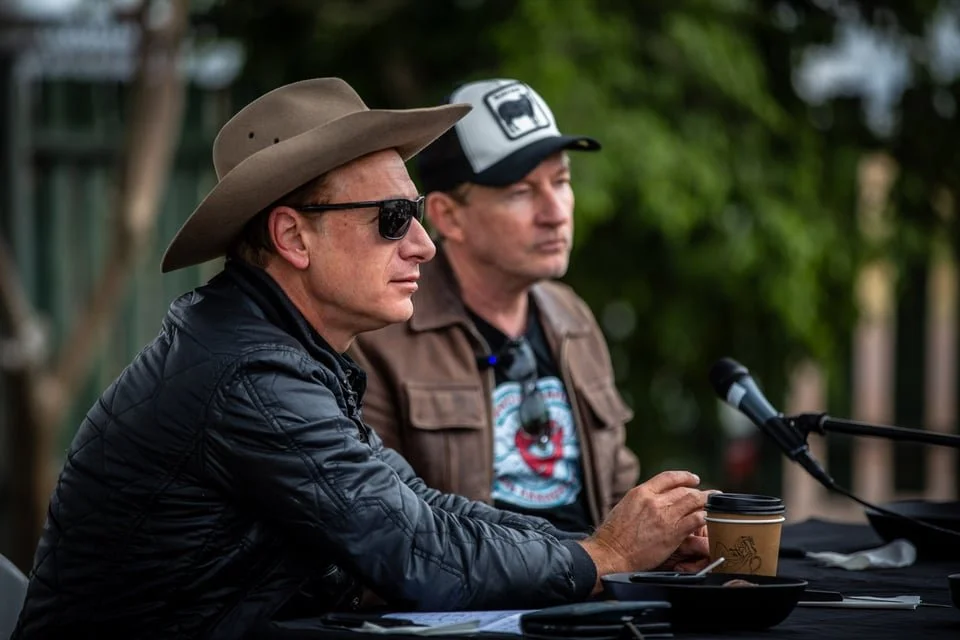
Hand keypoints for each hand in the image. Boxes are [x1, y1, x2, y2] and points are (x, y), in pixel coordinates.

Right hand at [578, 470, 708, 589]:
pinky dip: (705, 517)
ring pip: (694, 501)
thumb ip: (641, 501)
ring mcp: (665, 515)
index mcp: (641, 492)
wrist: (611, 553)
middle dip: (699, 491)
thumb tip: (652, 500)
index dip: (684, 477)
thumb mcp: (625, 507)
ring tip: (715, 504)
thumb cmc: (613, 535)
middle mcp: (654, 500)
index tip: (693, 479)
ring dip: (706, 501)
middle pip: (684, 489)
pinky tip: (709, 519)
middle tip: (710, 494)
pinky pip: (696, 519)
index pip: (668, 477)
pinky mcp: (674, 532)